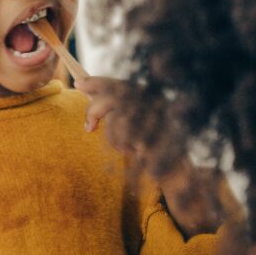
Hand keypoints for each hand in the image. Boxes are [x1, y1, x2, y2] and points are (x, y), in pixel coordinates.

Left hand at [75, 75, 230, 236]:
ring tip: (125, 147)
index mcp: (151, 96)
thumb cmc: (152, 147)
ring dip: (113, 137)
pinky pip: (121, 136)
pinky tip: (132, 152)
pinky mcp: (152, 134)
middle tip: (88, 127)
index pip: (121, 83)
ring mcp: (156, 117)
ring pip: (115, 118)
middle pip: (113, 96)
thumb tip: (83, 87)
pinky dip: (120, 146)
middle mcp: (156, 102)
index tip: (78, 83)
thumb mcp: (134, 123)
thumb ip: (115, 107)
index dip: (98, 82)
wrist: (177, 172)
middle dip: (94, 110)